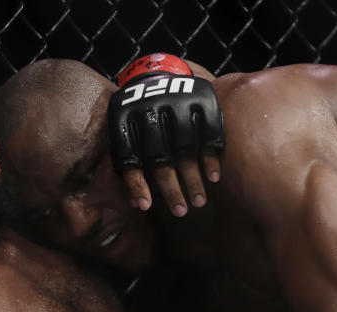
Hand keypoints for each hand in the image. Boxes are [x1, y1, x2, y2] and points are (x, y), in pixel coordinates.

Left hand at [108, 53, 223, 216]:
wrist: (163, 75)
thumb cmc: (141, 119)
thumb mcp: (127, 132)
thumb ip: (130, 163)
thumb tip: (140, 204)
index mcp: (122, 114)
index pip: (128, 155)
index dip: (137, 183)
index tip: (146, 207)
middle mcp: (148, 104)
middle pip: (160, 155)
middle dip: (171, 188)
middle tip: (181, 211)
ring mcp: (176, 99)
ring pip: (185, 148)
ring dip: (193, 179)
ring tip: (199, 201)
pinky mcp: (202, 97)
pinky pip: (208, 133)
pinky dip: (210, 157)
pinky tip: (213, 178)